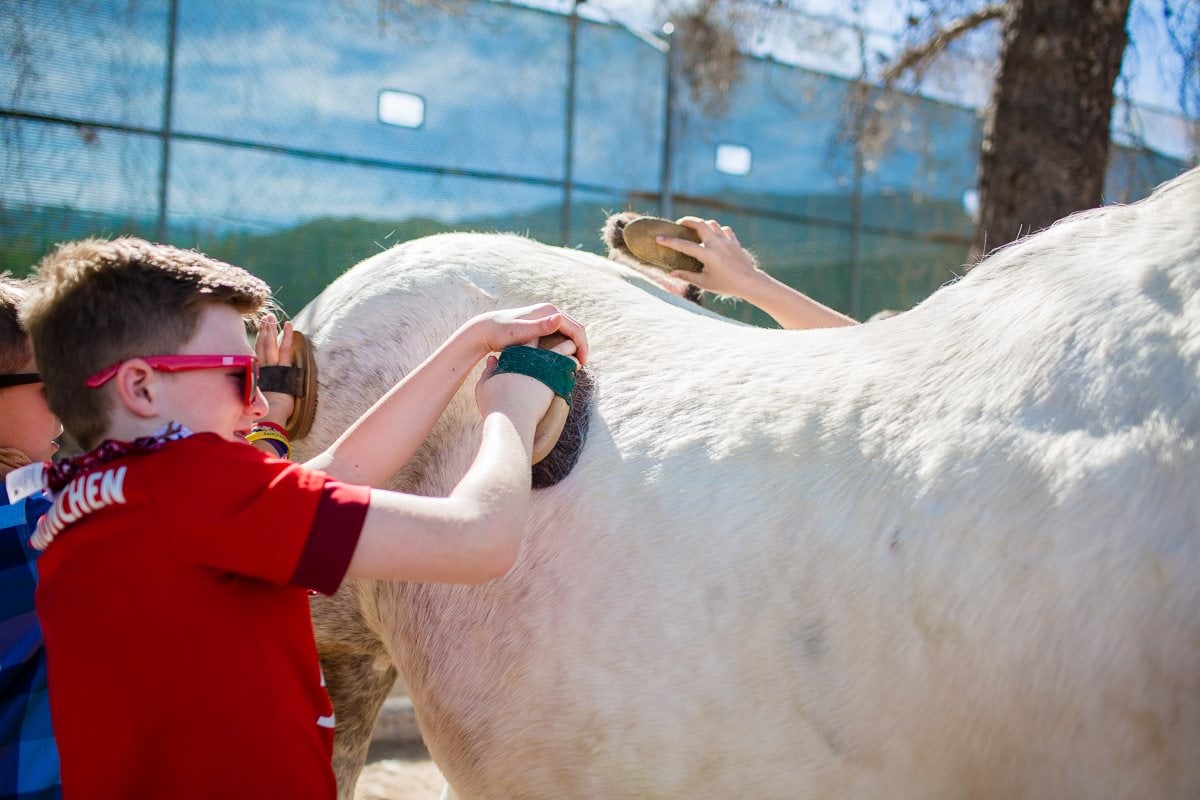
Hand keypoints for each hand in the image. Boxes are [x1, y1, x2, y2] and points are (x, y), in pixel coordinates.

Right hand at [256, 312, 295, 425]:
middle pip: (260, 346)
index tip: (259, 333)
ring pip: (269, 345)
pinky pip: (285, 350)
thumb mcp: (256, 403)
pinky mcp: (283, 369)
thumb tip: (247, 403)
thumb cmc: (264, 415)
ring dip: (270, 330)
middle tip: (264, 318)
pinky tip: (289, 325)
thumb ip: (252, 397)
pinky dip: (287, 337)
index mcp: (255, 375)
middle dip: (262, 331)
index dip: (257, 343)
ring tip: (271, 318)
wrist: (270, 416)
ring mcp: (272, 367)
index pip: (254, 355)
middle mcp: (261, 368)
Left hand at [466, 304, 587, 364]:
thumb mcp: (519, 332)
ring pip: (570, 331)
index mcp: (549, 311)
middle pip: (576, 328)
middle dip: (581, 346)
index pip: (576, 329)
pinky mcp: (542, 323)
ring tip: (574, 364)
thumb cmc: (500, 333)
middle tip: (580, 366)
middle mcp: (550, 311)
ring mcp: (546, 316)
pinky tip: (563, 358)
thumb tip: (559, 318)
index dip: (582, 347)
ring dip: (575, 346)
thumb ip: (539, 327)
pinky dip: (566, 345)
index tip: (582, 364)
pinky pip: (561, 334)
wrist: (486, 329)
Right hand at [472, 328, 579, 426]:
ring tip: (573, 348)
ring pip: (563, 350)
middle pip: (548, 341)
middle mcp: (533, 359)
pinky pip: (569, 367)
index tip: (537, 333)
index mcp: (516, 356)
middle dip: (554, 337)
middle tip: (560, 336)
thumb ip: (488, 371)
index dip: (533, 333)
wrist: (511, 416)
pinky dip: (572, 363)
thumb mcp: (484, 385)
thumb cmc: (494, 402)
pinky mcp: (557, 382)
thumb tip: (491, 359)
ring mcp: (547, 370)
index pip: (528, 337)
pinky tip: (576, 364)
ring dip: (568, 347)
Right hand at [657, 217, 764, 298]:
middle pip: (699, 224)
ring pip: (712, 224)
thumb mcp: (705, 283)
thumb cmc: (726, 285)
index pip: (684, 245)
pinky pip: (724, 230)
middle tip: (680, 224)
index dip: (669, 241)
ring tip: (696, 230)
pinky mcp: (734, 241)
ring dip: (702, 224)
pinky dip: (717, 230)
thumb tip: (672, 272)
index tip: (658, 238)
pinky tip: (714, 237)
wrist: (749, 282)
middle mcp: (717, 244)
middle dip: (687, 221)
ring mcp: (726, 241)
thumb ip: (687, 276)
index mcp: (708, 255)